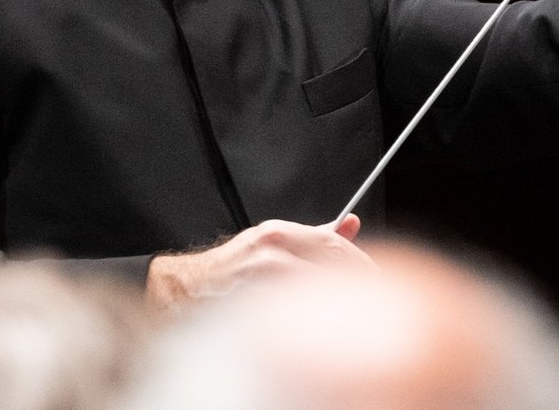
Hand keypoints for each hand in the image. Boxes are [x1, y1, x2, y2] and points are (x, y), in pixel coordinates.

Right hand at [146, 214, 370, 312]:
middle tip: (370, 306)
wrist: (180, 290)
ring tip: (343, 322)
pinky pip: (292, 322)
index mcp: (277, 234)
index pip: (334, 247)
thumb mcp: (271, 241)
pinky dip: (308, 328)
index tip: (378, 281)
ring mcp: (258, 286)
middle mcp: (268, 255)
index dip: (363, 266)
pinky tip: (311, 333)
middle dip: (354, 291)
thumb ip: (315, 235)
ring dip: (333, 311)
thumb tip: (351, 224)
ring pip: (314, 299)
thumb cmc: (228, 268)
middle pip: (329, 272)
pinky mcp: (249, 313)